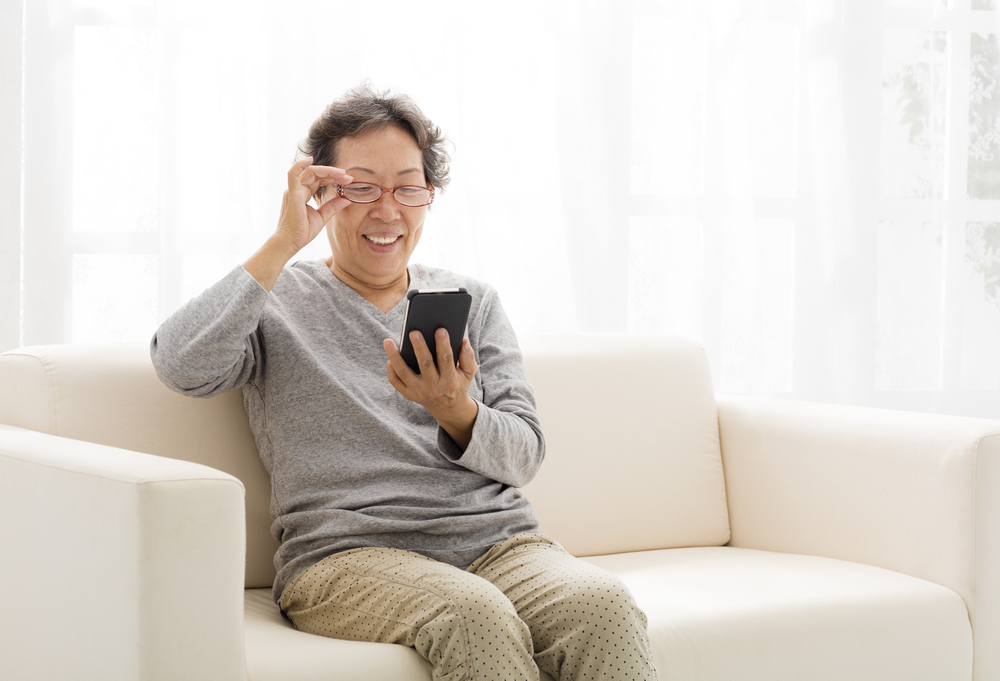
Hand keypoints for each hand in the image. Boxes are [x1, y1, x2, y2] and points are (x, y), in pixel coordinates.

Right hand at [274, 157, 353, 252]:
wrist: (291, 242)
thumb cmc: (302, 232)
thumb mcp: (322, 217)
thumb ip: (333, 206)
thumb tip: (347, 200)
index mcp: (303, 194)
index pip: (319, 180)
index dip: (333, 178)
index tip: (348, 180)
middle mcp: (297, 189)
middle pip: (316, 174)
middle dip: (333, 174)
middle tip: (348, 177)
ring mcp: (293, 190)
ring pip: (310, 172)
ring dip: (327, 171)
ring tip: (341, 173)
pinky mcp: (292, 193)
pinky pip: (293, 173)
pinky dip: (300, 164)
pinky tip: (310, 160)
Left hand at [384, 329, 479, 449]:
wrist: (448, 408)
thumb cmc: (458, 384)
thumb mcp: (469, 373)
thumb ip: (468, 356)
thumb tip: (463, 340)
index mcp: (450, 381)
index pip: (446, 360)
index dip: (443, 345)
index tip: (440, 330)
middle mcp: (433, 388)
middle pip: (425, 365)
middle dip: (419, 348)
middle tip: (414, 332)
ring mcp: (418, 392)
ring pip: (404, 373)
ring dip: (395, 357)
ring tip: (388, 341)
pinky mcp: (408, 394)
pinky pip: (395, 381)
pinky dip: (390, 369)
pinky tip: (389, 356)